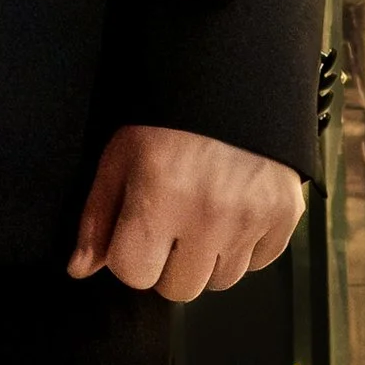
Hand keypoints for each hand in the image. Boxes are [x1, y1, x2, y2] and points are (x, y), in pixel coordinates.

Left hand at [68, 124, 302, 300]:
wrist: (231, 76)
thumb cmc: (165, 114)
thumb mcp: (119, 154)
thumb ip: (96, 215)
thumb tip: (80, 269)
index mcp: (159, 196)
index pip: (133, 273)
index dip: (129, 252)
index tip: (136, 226)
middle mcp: (208, 216)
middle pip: (178, 288)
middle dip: (168, 261)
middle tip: (170, 219)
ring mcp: (251, 220)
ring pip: (220, 282)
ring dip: (207, 257)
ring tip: (202, 209)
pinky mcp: (284, 217)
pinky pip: (259, 263)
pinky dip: (245, 245)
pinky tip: (233, 206)